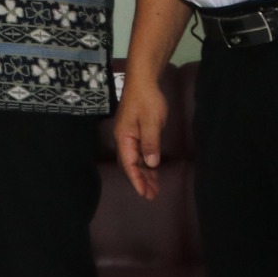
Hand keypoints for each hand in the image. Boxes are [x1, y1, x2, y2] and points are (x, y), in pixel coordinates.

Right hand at [113, 75, 167, 200]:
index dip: (137, 180)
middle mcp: (124, 140)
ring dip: (144, 174)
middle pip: (130, 165)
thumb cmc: (146, 100)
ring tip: (154, 188)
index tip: (145, 194)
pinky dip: (146, 164)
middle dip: (141, 181)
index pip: (129, 164)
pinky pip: (139, 153)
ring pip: (135, 160)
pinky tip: (153, 170)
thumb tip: (151, 164)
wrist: (143, 81)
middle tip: (152, 195)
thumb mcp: (151, 122)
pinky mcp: (135, 133)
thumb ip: (151, 143)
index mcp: (124, 138)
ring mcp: (129, 136)